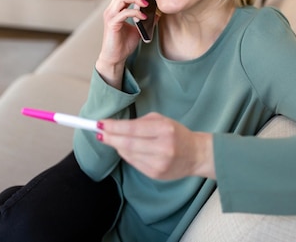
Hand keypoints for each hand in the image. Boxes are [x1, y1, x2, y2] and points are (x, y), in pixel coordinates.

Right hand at [96, 0, 150, 87]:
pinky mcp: (112, 24)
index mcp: (116, 10)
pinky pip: (124, 13)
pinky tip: (143, 17)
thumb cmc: (124, 44)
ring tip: (147, 3)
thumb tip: (157, 13)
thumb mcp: (138, 29)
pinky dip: (135, 13)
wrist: (115, 58)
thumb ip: (144, 20)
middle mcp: (111, 11)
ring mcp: (110, 17)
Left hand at [98, 112, 214, 180]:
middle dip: (110, 137)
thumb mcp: (162, 120)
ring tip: (111, 139)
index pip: (132, 128)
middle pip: (127, 143)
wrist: (196, 155)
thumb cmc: (177, 134)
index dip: (114, 127)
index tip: (100, 123)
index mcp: (164, 130)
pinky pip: (134, 163)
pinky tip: (125, 149)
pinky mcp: (156, 174)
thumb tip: (115, 127)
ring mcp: (159, 163)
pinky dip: (127, 155)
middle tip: (98, 132)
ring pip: (128, 154)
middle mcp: (162, 147)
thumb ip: (140, 122)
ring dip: (117, 146)